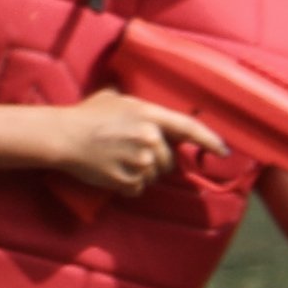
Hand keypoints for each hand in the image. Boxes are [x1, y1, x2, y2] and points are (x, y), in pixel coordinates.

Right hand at [42, 90, 219, 201]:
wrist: (63, 136)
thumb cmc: (87, 115)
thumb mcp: (117, 98)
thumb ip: (141, 108)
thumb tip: (153, 115)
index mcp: (150, 115)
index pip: (189, 128)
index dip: (210, 140)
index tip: (223, 151)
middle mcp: (150, 138)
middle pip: (169, 161)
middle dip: (156, 160)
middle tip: (131, 152)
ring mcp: (139, 161)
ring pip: (153, 176)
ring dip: (141, 173)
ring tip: (117, 159)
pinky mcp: (127, 180)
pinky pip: (137, 188)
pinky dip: (127, 184)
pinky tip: (111, 170)